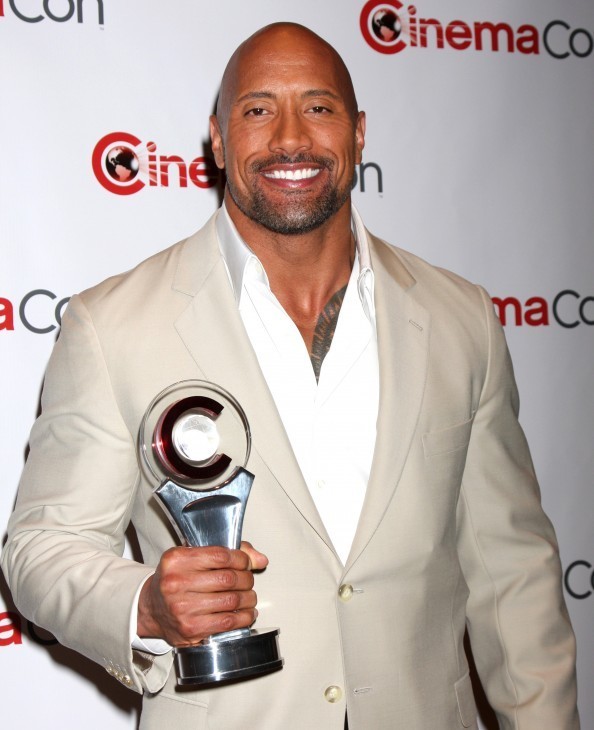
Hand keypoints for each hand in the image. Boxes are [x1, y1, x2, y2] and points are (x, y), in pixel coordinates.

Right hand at [137, 541, 267, 645]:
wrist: (151, 609)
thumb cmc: (176, 579)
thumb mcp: (192, 557)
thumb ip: (227, 553)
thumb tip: (260, 559)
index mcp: (176, 560)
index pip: (221, 555)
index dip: (241, 559)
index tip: (246, 563)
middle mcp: (176, 583)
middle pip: (228, 579)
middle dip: (246, 579)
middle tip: (248, 581)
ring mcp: (182, 608)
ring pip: (231, 600)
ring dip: (248, 598)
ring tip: (249, 597)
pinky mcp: (190, 629)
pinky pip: (227, 622)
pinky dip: (244, 617)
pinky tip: (246, 612)